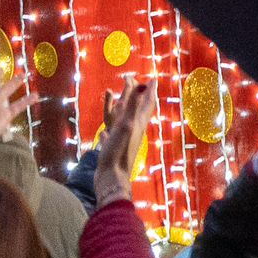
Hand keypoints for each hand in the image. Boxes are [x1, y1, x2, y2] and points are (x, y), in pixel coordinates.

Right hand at [92, 76, 157, 205]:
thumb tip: (139, 84)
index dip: (150, 91)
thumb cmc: (119, 151)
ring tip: (122, 105)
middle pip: (140, 112)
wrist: (111, 178)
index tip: (152, 79)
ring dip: (125, 113)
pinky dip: (110, 130)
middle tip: (140, 87)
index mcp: (138, 124)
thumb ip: (132, 105)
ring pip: (127, 123)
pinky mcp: (115, 150)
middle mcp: (134, 131)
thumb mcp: (126, 124)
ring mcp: (125, 141)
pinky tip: (105, 132)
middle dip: (140, 98)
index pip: (147, 103)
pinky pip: (113, 137)